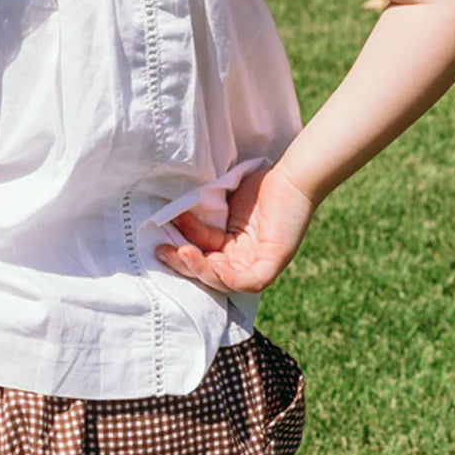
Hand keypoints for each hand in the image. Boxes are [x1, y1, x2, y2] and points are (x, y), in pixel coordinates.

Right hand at [155, 163, 316, 294]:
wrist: (292, 173)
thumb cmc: (262, 184)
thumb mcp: (226, 203)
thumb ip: (204, 215)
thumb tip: (171, 214)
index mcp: (234, 248)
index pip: (204, 257)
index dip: (183, 252)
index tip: (162, 240)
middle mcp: (246, 259)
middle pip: (211, 273)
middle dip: (185, 265)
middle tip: (162, 250)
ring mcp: (261, 263)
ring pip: (226, 281)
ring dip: (201, 270)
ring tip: (182, 252)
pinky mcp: (275, 261)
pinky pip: (250, 281)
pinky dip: (230, 278)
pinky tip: (213, 265)